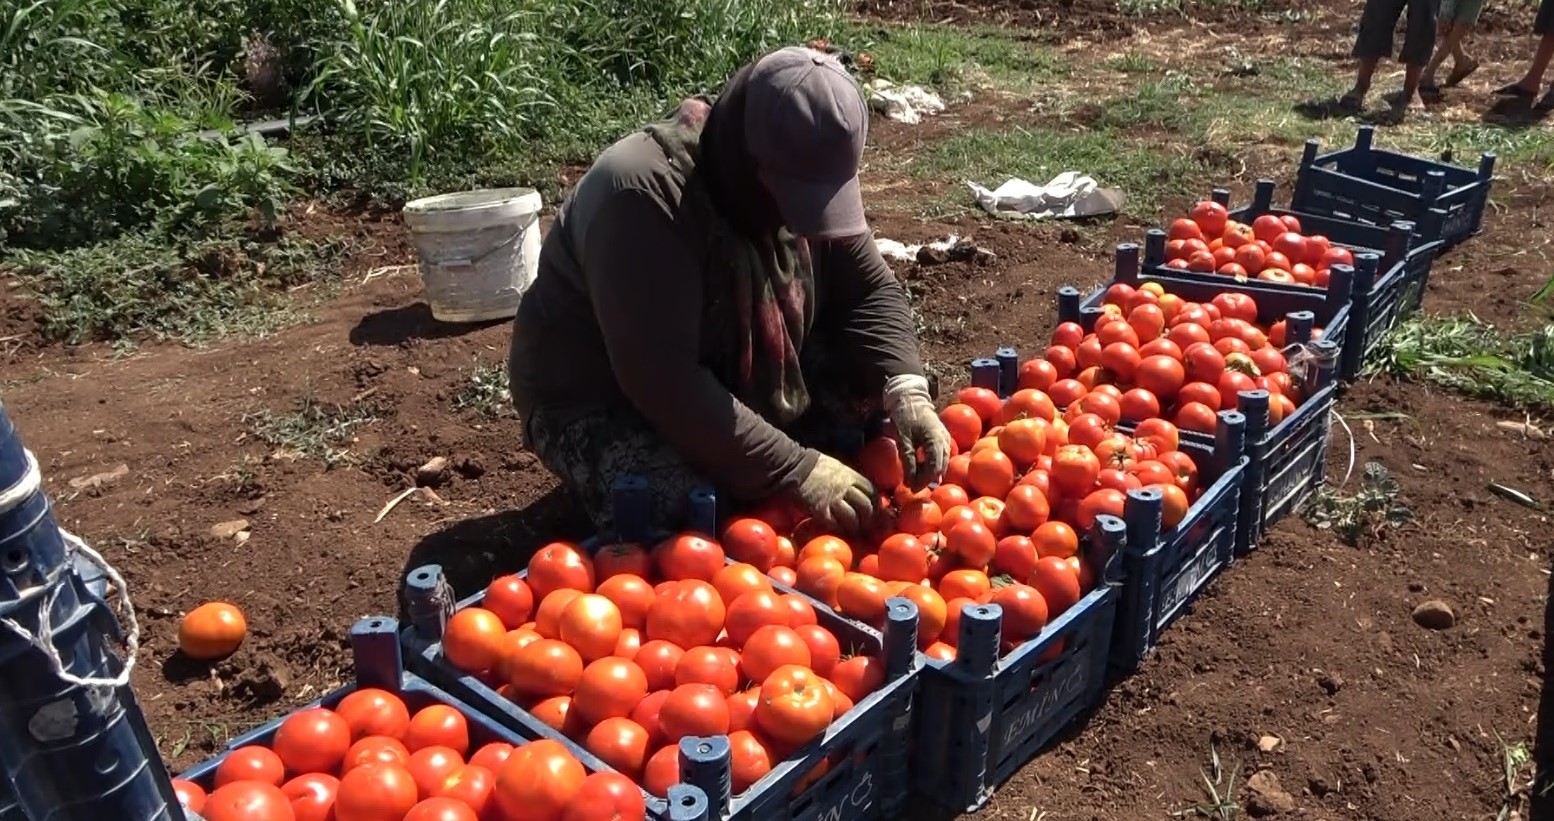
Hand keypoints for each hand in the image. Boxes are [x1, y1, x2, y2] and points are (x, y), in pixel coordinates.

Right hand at [794, 453, 875, 533]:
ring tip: (854, 532)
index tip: (876, 511)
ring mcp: (833, 500)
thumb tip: (860, 489)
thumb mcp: (838, 467)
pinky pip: (834, 524)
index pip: (871, 492)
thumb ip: (850, 478)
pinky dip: (839, 529)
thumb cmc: (815, 466)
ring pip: (852, 518)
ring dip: (854, 527)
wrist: (794, 468)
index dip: (876, 504)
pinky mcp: (820, 510)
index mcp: (851, 476)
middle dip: (868, 519)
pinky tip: (839, 531)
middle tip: (867, 526)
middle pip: (865, 507)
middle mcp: (845, 488)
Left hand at [884, 374, 950, 489]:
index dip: (923, 481)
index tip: (912, 489)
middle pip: (940, 467)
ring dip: (929, 473)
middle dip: (927, 480)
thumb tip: (909, 481)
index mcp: (936, 440)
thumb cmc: (905, 416)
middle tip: (913, 488)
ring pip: (941, 463)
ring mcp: (946, 439)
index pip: (934, 467)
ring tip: (915, 481)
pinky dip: (931, 465)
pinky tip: (921, 470)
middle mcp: (945, 440)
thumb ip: (908, 460)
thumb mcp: (904, 439)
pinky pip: (940, 456)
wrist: (911, 398)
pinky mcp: (943, 438)